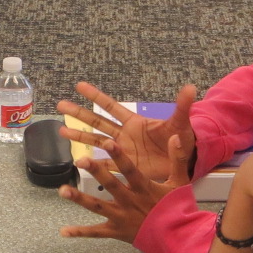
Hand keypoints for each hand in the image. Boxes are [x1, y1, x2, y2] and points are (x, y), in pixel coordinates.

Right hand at [57, 82, 196, 183]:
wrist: (182, 161)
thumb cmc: (180, 139)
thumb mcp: (180, 124)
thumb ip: (182, 107)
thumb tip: (191, 88)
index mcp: (134, 122)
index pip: (112, 106)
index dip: (96, 96)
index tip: (79, 86)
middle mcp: (124, 134)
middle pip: (97, 121)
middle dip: (79, 113)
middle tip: (61, 105)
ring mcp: (121, 151)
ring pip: (95, 141)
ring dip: (79, 135)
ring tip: (61, 130)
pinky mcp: (124, 166)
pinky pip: (105, 165)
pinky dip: (92, 164)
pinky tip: (78, 161)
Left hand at [58, 134, 189, 243]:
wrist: (177, 238)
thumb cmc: (177, 209)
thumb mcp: (180, 182)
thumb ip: (177, 159)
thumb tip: (176, 136)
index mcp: (144, 188)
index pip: (130, 170)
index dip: (119, 157)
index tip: (108, 143)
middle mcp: (129, 201)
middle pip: (110, 185)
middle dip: (96, 172)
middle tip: (80, 161)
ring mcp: (121, 217)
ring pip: (97, 206)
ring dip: (79, 198)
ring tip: (62, 190)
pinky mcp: (115, 231)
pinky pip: (96, 232)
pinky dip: (80, 232)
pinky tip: (63, 231)